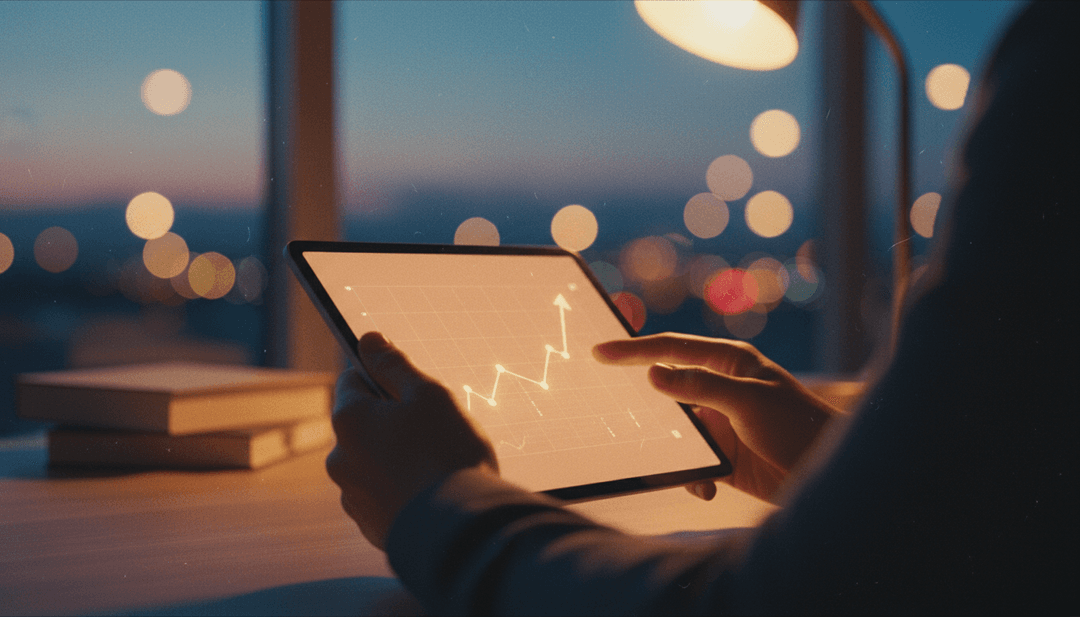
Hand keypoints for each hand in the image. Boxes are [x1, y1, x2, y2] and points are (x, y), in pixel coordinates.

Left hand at [326, 331, 498, 549]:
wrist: (459, 529)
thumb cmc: (447, 454)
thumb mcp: (428, 395)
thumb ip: (394, 365)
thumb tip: (368, 339)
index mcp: (349, 420)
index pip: (352, 380)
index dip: (382, 378)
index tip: (409, 388)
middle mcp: (340, 459)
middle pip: (363, 424)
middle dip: (391, 422)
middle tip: (433, 429)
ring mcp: (353, 496)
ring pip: (372, 462)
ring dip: (395, 458)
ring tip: (436, 465)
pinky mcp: (370, 526)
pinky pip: (382, 496)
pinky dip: (400, 490)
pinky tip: (430, 491)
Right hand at [593, 333, 841, 502]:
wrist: (830, 477)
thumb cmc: (799, 427)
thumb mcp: (749, 401)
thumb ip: (701, 387)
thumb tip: (654, 374)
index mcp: (728, 362)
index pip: (672, 349)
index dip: (634, 350)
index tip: (600, 352)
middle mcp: (720, 388)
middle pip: (667, 389)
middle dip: (645, 405)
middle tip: (613, 409)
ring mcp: (720, 423)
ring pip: (674, 432)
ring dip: (670, 450)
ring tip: (678, 461)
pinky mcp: (723, 457)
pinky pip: (690, 463)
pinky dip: (691, 477)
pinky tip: (708, 488)